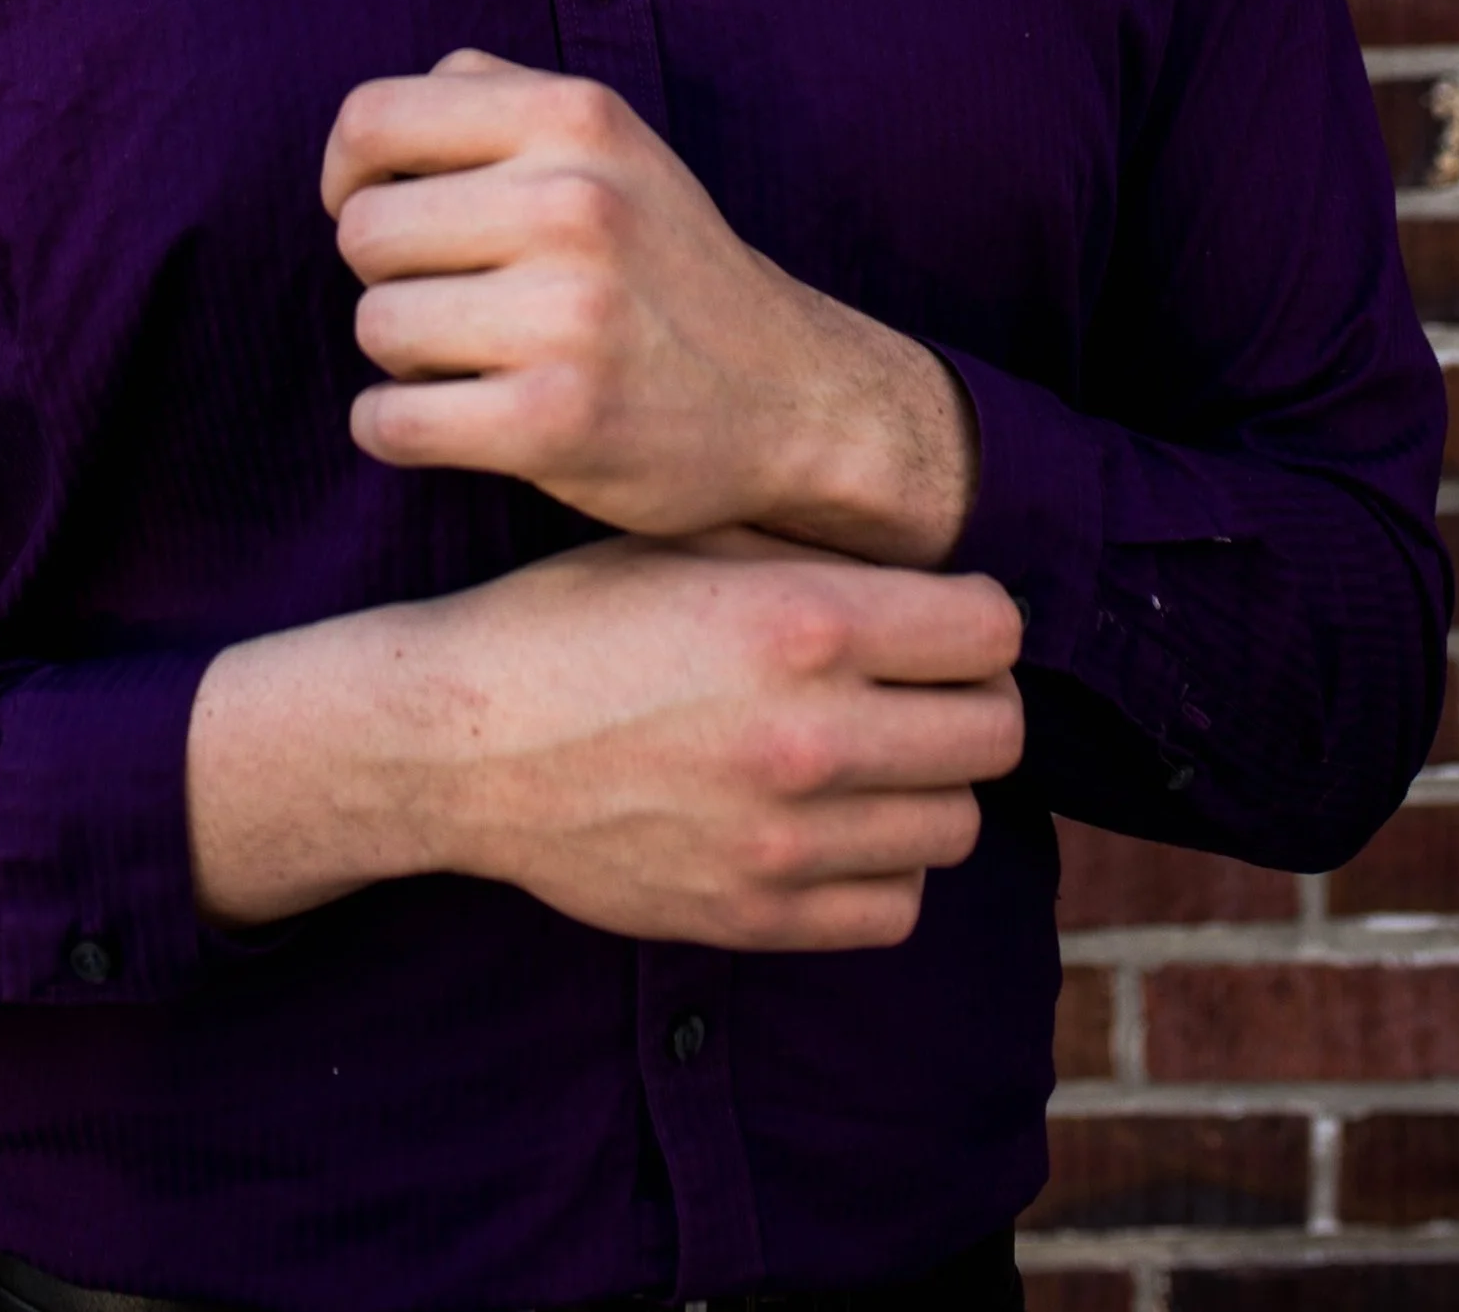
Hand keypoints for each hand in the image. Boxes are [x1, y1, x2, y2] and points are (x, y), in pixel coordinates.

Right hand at [187, 536, 1023, 948]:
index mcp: (802, 621)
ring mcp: (787, 840)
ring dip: (929, 786)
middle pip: (996, 732)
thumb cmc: (572, 619)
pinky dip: (882, 867)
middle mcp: (812, 734)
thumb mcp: (690, 541)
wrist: (462, 739)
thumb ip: (814, 556)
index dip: (974, 617)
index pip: (992, 629)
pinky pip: (895, 907)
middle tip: (919, 688)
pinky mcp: (757, 917)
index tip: (940, 621)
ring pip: (958, 824)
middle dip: (970, 700)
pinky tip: (832, 824)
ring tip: (873, 757)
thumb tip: (925, 577)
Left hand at [321, 51, 977, 562]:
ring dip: (402, 358)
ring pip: (373, 326)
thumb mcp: (609, 143)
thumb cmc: (665, 266)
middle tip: (454, 298)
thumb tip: (363, 134)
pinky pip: (387, 421)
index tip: (384, 211)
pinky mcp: (554, 421)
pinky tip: (453, 421)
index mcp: (577, 117)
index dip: (348, 174)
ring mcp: (568, 314)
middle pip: (363, 231)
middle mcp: (576, 203)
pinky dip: (395, 429)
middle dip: (389, 274)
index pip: (371, 120)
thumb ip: (493, 101)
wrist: (794, 398)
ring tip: (474, 359)